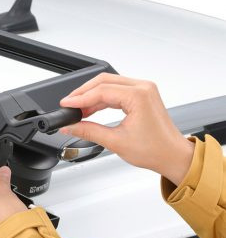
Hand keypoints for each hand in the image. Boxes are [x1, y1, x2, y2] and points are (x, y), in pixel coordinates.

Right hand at [59, 74, 193, 185]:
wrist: (172, 156)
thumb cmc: (155, 150)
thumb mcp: (115, 141)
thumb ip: (88, 131)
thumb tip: (70, 126)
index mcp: (139, 96)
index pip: (101, 91)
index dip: (80, 98)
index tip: (66, 105)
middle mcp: (143, 88)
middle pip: (104, 81)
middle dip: (83, 93)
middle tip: (68, 105)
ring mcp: (143, 90)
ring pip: (109, 84)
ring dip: (91, 95)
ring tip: (77, 110)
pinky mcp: (142, 95)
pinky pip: (117, 91)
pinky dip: (102, 99)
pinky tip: (90, 109)